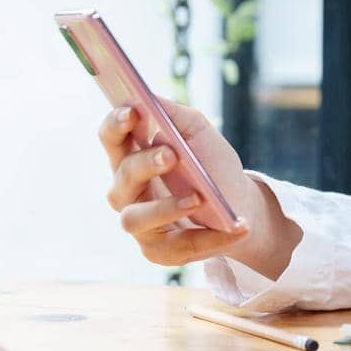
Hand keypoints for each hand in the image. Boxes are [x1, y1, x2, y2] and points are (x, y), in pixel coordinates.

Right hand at [98, 97, 256, 266]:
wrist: (239, 204)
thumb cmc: (211, 164)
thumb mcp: (197, 131)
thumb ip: (173, 114)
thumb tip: (148, 98)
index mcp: (132, 157)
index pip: (112, 139)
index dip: (116, 125)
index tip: (132, 112)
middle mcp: (128, 192)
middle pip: (122, 177)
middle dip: (144, 164)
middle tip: (171, 154)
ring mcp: (141, 224)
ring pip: (135, 219)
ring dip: (166, 207)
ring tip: (198, 197)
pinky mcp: (159, 252)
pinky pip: (176, 247)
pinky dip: (207, 237)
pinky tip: (233, 227)